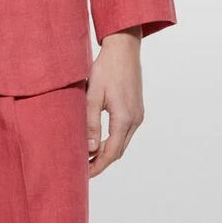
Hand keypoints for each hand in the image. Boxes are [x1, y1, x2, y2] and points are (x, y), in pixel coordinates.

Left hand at [85, 26, 144, 177]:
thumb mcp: (93, 95)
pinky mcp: (136, 108)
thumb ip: (91, 122)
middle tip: (83, 169)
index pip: (111, 153)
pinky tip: (100, 140)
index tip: (84, 174)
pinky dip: (112, 140)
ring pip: (122, 142)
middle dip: (101, 162)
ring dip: (107, 151)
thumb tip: (90, 148)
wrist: (124, 48)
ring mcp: (138, 114)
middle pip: (118, 150)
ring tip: (88, 156)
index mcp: (124, 118)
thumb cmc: (106, 68)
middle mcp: (135, 119)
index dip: (97, 166)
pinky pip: (125, 132)